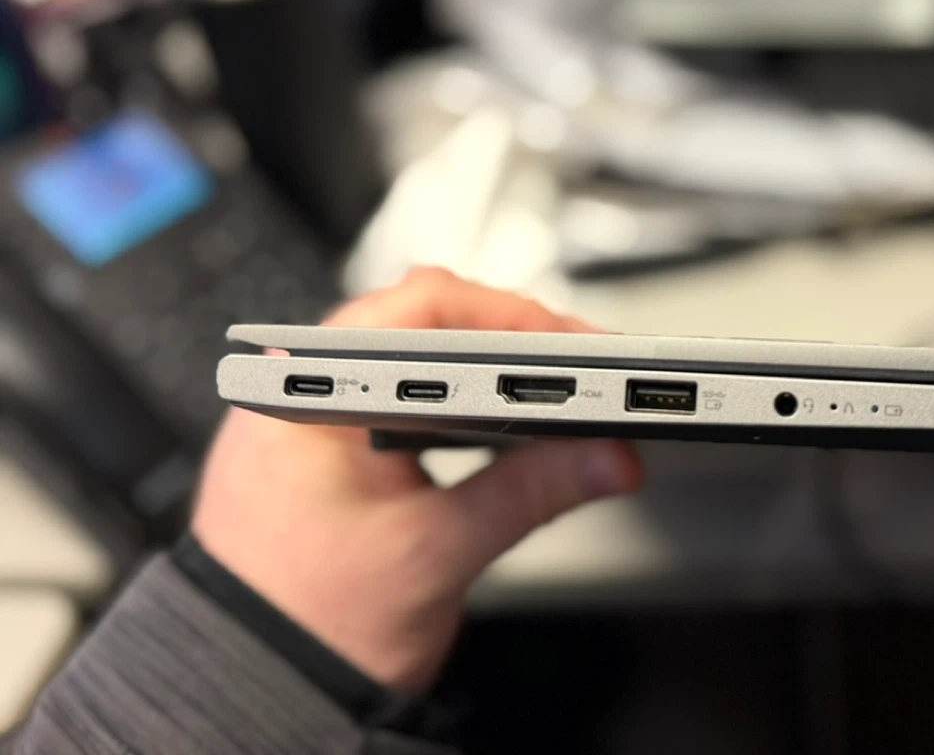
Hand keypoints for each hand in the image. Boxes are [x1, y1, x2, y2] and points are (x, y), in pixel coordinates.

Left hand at [192, 268, 644, 691]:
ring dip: (492, 370)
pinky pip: (409, 393)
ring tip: (554, 394)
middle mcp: (306, 390)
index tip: (577, 351)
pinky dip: (464, 401)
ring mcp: (317, 415)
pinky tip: (502, 422)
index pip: (429, 311)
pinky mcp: (334, 445)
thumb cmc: (308, 629)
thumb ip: (530, 494)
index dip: (516, 322)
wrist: (255, 692)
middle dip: (514, 343)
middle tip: (582, 372)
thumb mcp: (436, 556)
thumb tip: (608, 456)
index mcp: (313, 397)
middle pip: (431, 323)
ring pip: (422, 356)